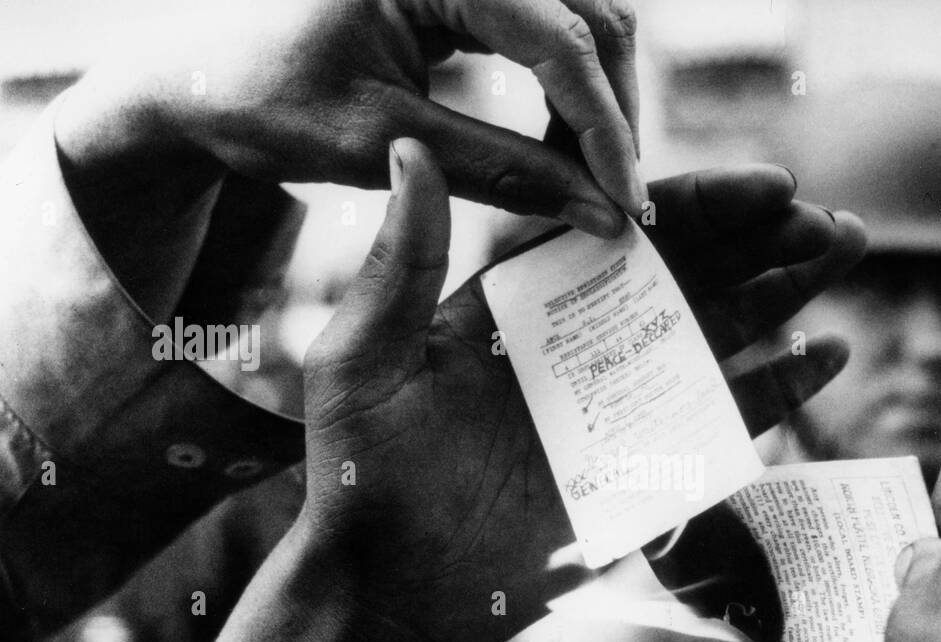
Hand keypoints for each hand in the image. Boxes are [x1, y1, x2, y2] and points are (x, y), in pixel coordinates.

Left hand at [56, 0, 645, 235]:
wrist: (204, 75)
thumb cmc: (270, 104)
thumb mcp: (388, 148)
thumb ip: (503, 175)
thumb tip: (600, 214)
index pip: (557, 39)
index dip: (603, 128)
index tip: (629, 204)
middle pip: (591, 14)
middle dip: (614, 111)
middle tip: (623, 199)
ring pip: (584, 16)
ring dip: (601, 99)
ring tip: (598, 181)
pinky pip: (549, 26)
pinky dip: (569, 89)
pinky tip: (569, 148)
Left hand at [207, 141, 865, 641]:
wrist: (390, 591)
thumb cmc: (363, 478)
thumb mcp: (365, 362)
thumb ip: (400, 263)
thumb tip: (411, 154)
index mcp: (526, 305)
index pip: (623, 232)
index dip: (700, 205)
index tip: (768, 184)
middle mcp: (582, 346)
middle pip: (690, 275)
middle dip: (764, 241)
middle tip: (830, 219)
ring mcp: (619, 408)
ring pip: (718, 335)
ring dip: (786, 293)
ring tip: (845, 251)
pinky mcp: (643, 470)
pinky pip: (721, 420)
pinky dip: (777, 389)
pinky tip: (827, 354)